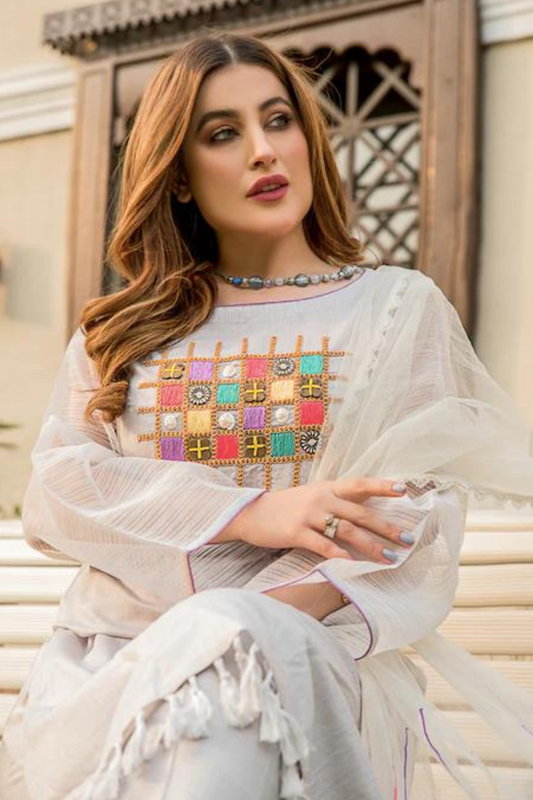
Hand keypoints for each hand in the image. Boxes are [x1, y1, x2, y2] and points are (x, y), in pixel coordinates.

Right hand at [215, 477, 413, 563]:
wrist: (252, 513)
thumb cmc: (288, 507)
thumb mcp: (314, 496)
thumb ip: (338, 500)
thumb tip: (368, 507)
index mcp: (328, 488)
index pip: (360, 484)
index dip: (382, 486)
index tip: (404, 489)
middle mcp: (321, 499)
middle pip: (360, 513)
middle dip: (387, 527)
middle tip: (408, 539)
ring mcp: (309, 515)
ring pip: (347, 530)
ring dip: (371, 545)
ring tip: (389, 558)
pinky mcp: (296, 532)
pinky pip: (322, 545)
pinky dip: (339, 555)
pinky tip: (353, 564)